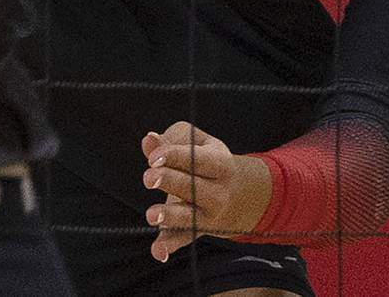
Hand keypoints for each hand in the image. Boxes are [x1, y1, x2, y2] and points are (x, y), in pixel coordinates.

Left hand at [141, 122, 271, 261]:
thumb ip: (172, 139)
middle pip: (192, 187)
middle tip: (149, 178)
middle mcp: (217, 193)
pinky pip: (183, 240)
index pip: (198, 159)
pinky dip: (170, 246)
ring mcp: (208, 216)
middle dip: (170, 182)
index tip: (153, 156)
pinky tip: (158, 250)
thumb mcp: (198, 143)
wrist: (239, 195)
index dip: (175, 156)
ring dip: (169, 217)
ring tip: (152, 214)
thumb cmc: (209, 160)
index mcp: (220, 164)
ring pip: (188, 217)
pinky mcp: (196, 231)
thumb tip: (149, 140)